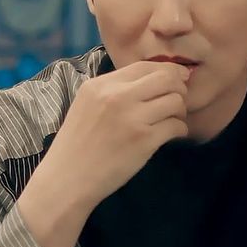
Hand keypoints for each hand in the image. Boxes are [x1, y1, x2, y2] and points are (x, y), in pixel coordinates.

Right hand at [17, 61, 188, 246]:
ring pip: (175, 101)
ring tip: (172, 120)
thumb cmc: (77, 145)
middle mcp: (117, 96)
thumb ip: (113, 90)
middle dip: (179, 88)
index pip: (145, 66)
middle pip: (166, 78)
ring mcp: (132, 117)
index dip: (167, 71)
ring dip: (180, 111)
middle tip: (178, 102)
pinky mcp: (144, 140)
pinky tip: (171, 135)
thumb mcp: (86, 105)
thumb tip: (151, 81)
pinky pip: (176, 126)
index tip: (177, 79)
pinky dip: (179, 130)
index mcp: (100, 85)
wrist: (67, 180)